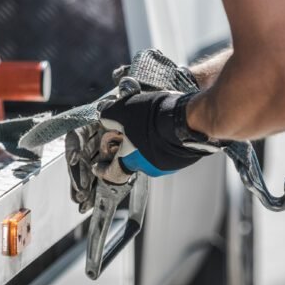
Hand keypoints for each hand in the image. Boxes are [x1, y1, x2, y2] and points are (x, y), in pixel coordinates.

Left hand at [98, 90, 219, 172]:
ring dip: (149, 139)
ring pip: (152, 151)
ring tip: (152, 119)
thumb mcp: (122, 111)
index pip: (112, 172)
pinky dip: (165, 138)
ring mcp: (169, 163)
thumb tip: (104, 116)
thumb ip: (110, 116)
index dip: (104, 170)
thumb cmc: (152, 118)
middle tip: (131, 127)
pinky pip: (169, 148)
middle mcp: (149, 167)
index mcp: (130, 160)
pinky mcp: (185, 157)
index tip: (98, 167)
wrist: (187, 120)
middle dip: (131, 143)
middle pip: (134, 157)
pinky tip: (167, 122)